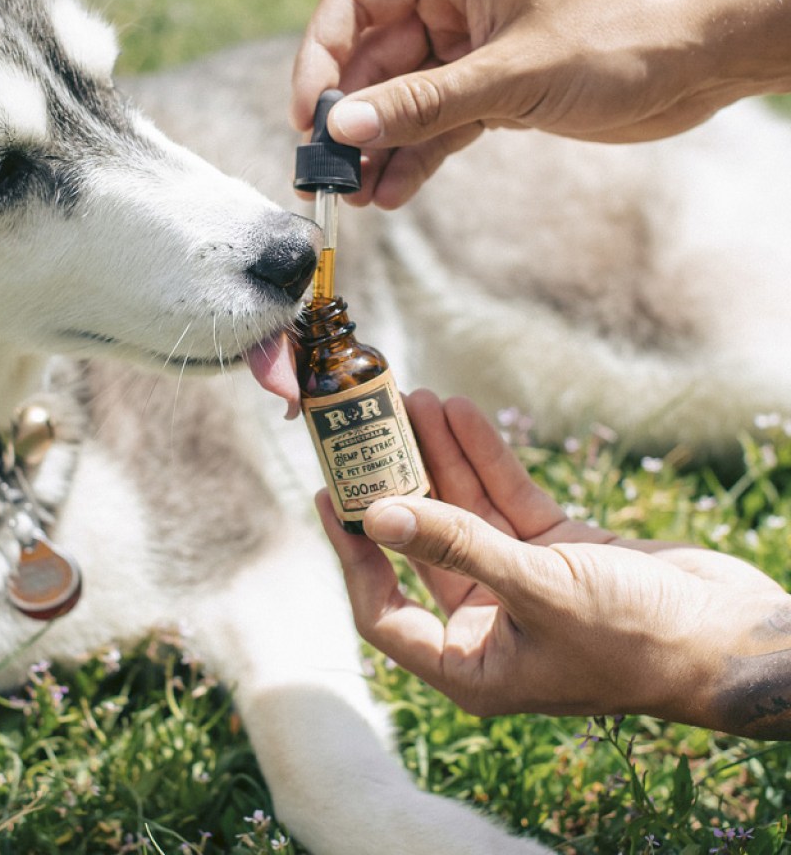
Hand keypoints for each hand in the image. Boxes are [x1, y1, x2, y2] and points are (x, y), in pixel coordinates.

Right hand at [292, 0, 790, 207]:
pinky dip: (414, 160)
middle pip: (369, 63)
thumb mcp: (509, 74)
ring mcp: (465, 52)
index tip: (309, 119)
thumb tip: (345, 130)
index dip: (320, 61)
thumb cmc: (617, 37)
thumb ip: (422, 104)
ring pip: (398, 103)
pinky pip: (434, 128)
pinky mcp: (487, 93)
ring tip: (357, 198)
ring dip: (377, 150)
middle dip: (348, 121)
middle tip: (327, 177)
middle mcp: (447, 5)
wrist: (694, 61)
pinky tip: (393, 195)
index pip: (353, 6)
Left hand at [318, 391, 790, 737]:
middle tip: (369, 430)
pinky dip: (484, 458)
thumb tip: (379, 516)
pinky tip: (458, 414)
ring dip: (438, 457)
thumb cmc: (640, 638)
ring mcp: (520, 584)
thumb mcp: (540, 589)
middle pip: (421, 546)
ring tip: (414, 400)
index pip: (384, 611)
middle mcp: (487, 625)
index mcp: (472, 664)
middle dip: (397, 484)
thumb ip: (457, 548)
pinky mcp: (554, 551)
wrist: (732, 633)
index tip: (332, 496)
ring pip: (462, 512)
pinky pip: (505, 498)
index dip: (353, 554)